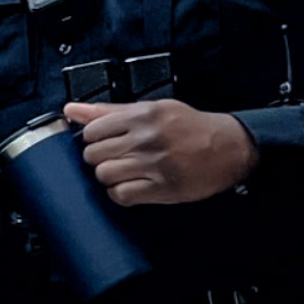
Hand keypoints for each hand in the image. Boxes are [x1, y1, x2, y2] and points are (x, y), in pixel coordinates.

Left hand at [64, 99, 258, 204]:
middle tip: (117, 157)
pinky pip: (121, 195)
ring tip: (126, 171)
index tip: (104, 141)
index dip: (93, 138)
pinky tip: (133, 186)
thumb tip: (72, 110)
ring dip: (109, 176)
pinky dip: (121, 193)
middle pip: (94, 155)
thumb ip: (109, 110)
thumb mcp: (153, 108)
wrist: (231, 147)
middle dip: (100, 158)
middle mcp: (147, 138)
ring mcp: (154, 164)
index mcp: (143, 115)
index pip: (92, 130)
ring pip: (104, 175)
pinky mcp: (162, 188)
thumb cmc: (191, 127)